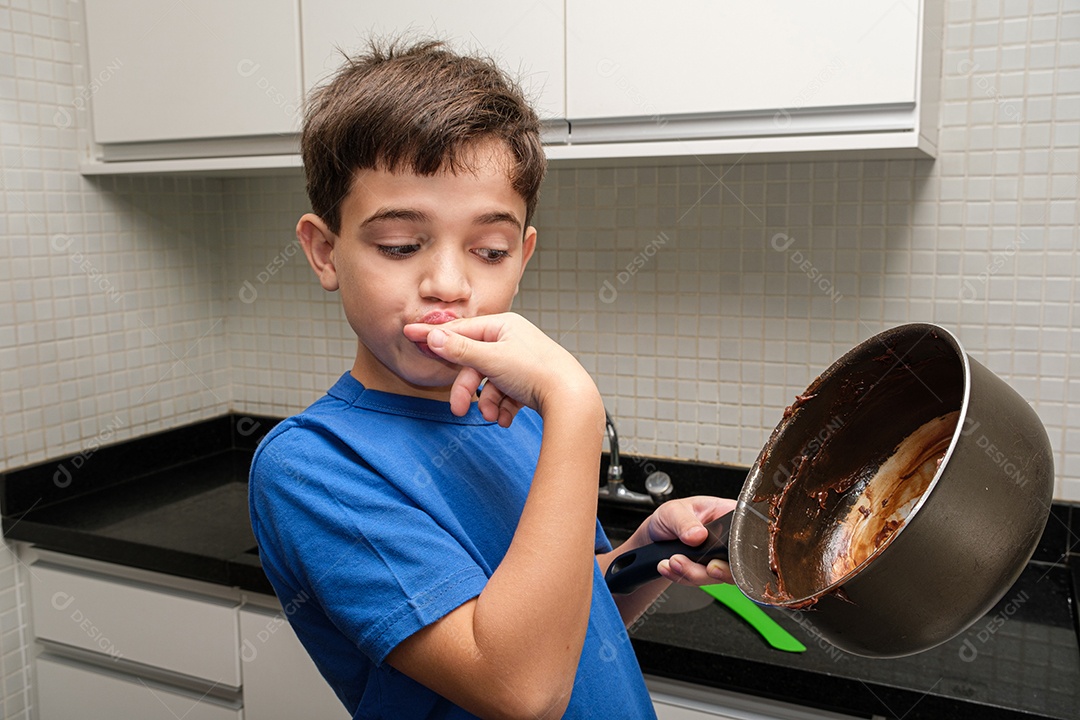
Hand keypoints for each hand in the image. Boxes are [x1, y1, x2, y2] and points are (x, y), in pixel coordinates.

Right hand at [403, 313, 599, 424]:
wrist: (570, 399)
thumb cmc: (538, 373)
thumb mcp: (492, 359)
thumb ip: (460, 349)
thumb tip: (434, 337)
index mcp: (504, 326)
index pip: (461, 330)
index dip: (435, 335)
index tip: (410, 333)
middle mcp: (512, 340)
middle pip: (474, 363)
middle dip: (467, 389)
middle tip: (458, 408)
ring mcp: (520, 362)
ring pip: (488, 382)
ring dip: (487, 402)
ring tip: (495, 415)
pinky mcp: (527, 382)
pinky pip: (503, 394)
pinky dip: (502, 407)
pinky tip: (507, 417)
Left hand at [646, 496, 736, 586]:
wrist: (658, 536)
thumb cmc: (671, 517)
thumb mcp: (673, 511)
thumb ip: (684, 522)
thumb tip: (698, 535)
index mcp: (729, 515)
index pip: (745, 532)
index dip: (736, 549)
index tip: (715, 559)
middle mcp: (730, 538)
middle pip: (735, 562)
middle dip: (710, 569)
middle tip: (685, 561)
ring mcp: (723, 557)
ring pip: (718, 576)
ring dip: (692, 573)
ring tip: (672, 561)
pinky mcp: (712, 572)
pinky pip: (702, 582)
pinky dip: (683, 578)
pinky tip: (668, 568)